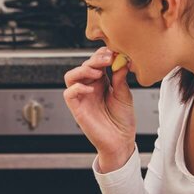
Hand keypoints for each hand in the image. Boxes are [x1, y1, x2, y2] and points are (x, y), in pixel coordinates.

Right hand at [63, 47, 135, 171]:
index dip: (102, 54)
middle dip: (95, 59)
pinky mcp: (76, 108)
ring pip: (71, 76)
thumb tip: (121, 61)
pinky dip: (77, 87)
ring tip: (98, 72)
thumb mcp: (124, 95)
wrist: (120, 141)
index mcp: (102, 82)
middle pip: (84, 65)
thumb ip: (120, 78)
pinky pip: (69, 93)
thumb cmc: (122, 120)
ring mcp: (82, 97)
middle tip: (108, 59)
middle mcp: (90, 87)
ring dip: (83, 70)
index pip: (96, 62)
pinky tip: (91, 89)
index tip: (115, 52)